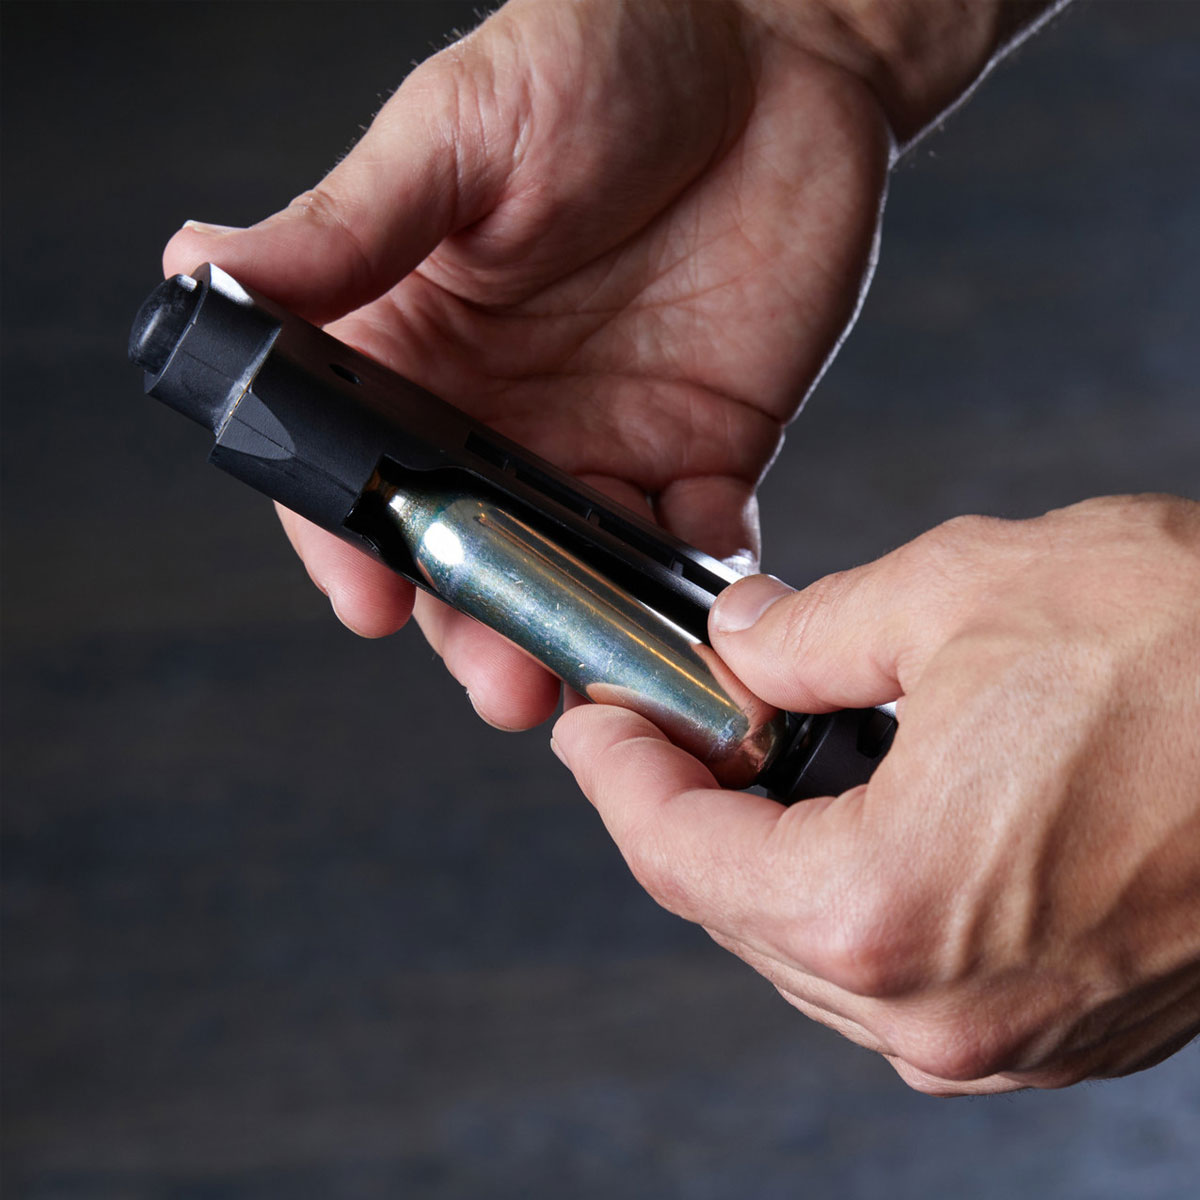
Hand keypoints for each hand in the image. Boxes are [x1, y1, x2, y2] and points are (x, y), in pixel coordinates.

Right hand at [162, 0, 910, 729]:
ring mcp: (608, 442)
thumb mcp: (457, 134)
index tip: (370, 601)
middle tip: (499, 676)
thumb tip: (203, 268)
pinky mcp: (708, 450)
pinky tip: (695, 614)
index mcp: (420, 349)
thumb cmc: (601, 54)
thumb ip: (349, 228)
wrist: (772, 44)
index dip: (357, 546)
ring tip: (590, 679)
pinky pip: (694, 546)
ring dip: (581, 634)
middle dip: (481, 624)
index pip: (364, 473)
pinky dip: (694, 591)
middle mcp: (505, 416)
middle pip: (472, 553)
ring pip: (577, 575)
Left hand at [552, 495, 1199, 1092]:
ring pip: (815, 955)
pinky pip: (907, 974)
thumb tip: (742, 640)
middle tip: (660, 733)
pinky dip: (854, 898)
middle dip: (680, 817)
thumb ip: (811, 632)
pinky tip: (853, 822)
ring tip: (746, 769)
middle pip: (736, 914)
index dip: (618, 780)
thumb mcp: (959, 594)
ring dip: (763, 861)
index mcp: (885, 905)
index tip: (595, 728)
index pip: (678, 858)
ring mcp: (1011, 1035)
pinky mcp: (1070, 1025)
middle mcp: (940, 1006)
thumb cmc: (1196, 652)